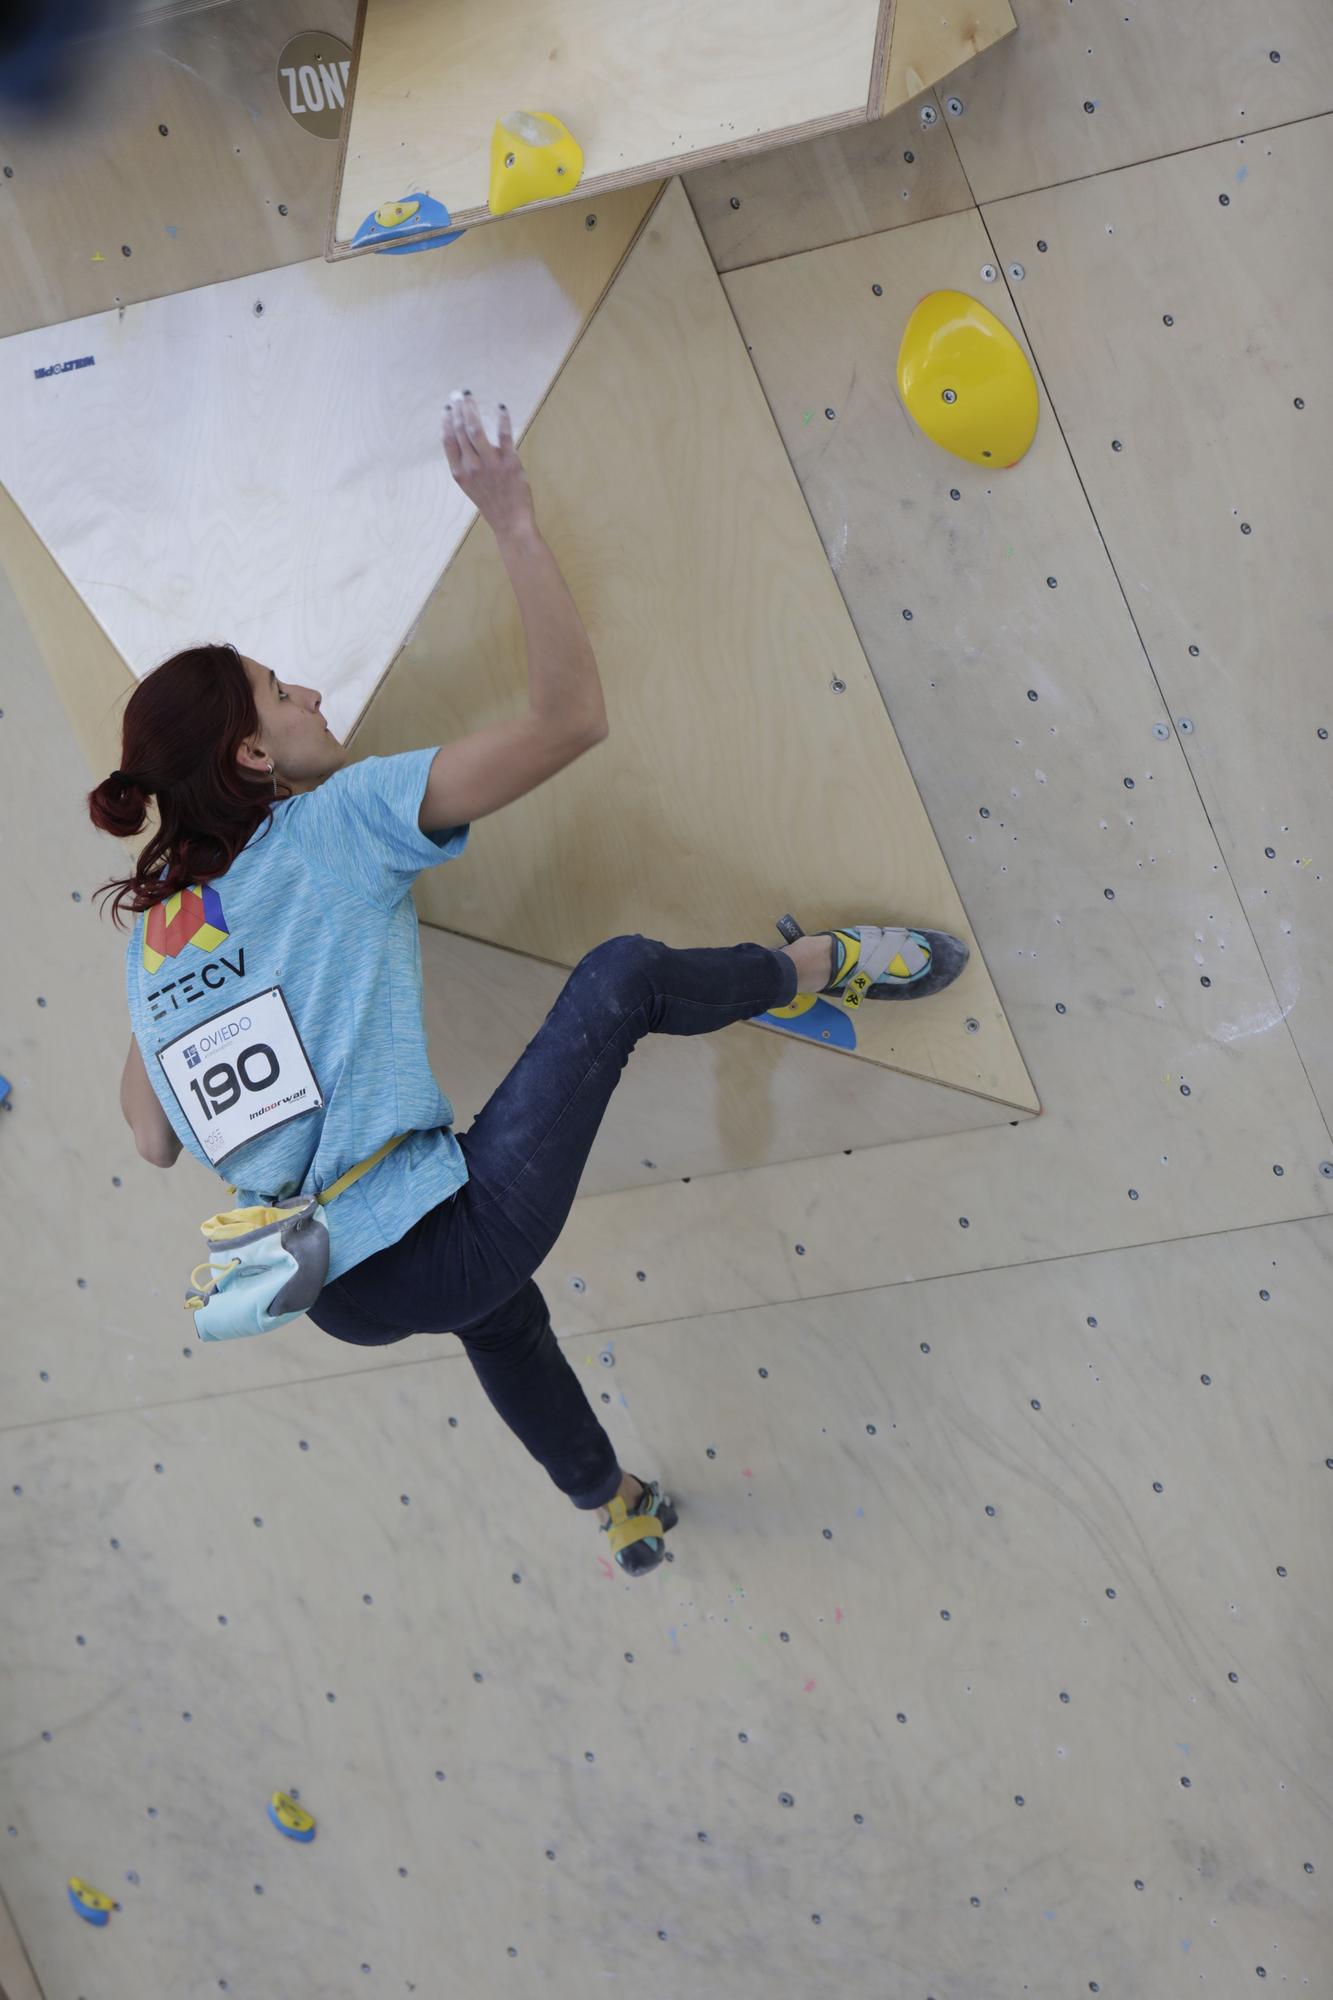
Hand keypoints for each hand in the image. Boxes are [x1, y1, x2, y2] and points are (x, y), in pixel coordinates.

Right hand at [441, 391, 535, 540]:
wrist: (510, 522)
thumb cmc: (491, 503)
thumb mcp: (470, 486)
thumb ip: (466, 464)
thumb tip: (467, 438)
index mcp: (459, 472)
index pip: (448, 441)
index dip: (447, 422)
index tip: (448, 408)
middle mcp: (471, 466)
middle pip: (460, 431)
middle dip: (459, 409)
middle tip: (459, 395)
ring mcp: (490, 464)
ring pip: (476, 429)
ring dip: (471, 409)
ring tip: (470, 397)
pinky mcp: (509, 462)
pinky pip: (504, 435)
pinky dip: (502, 418)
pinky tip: (501, 407)